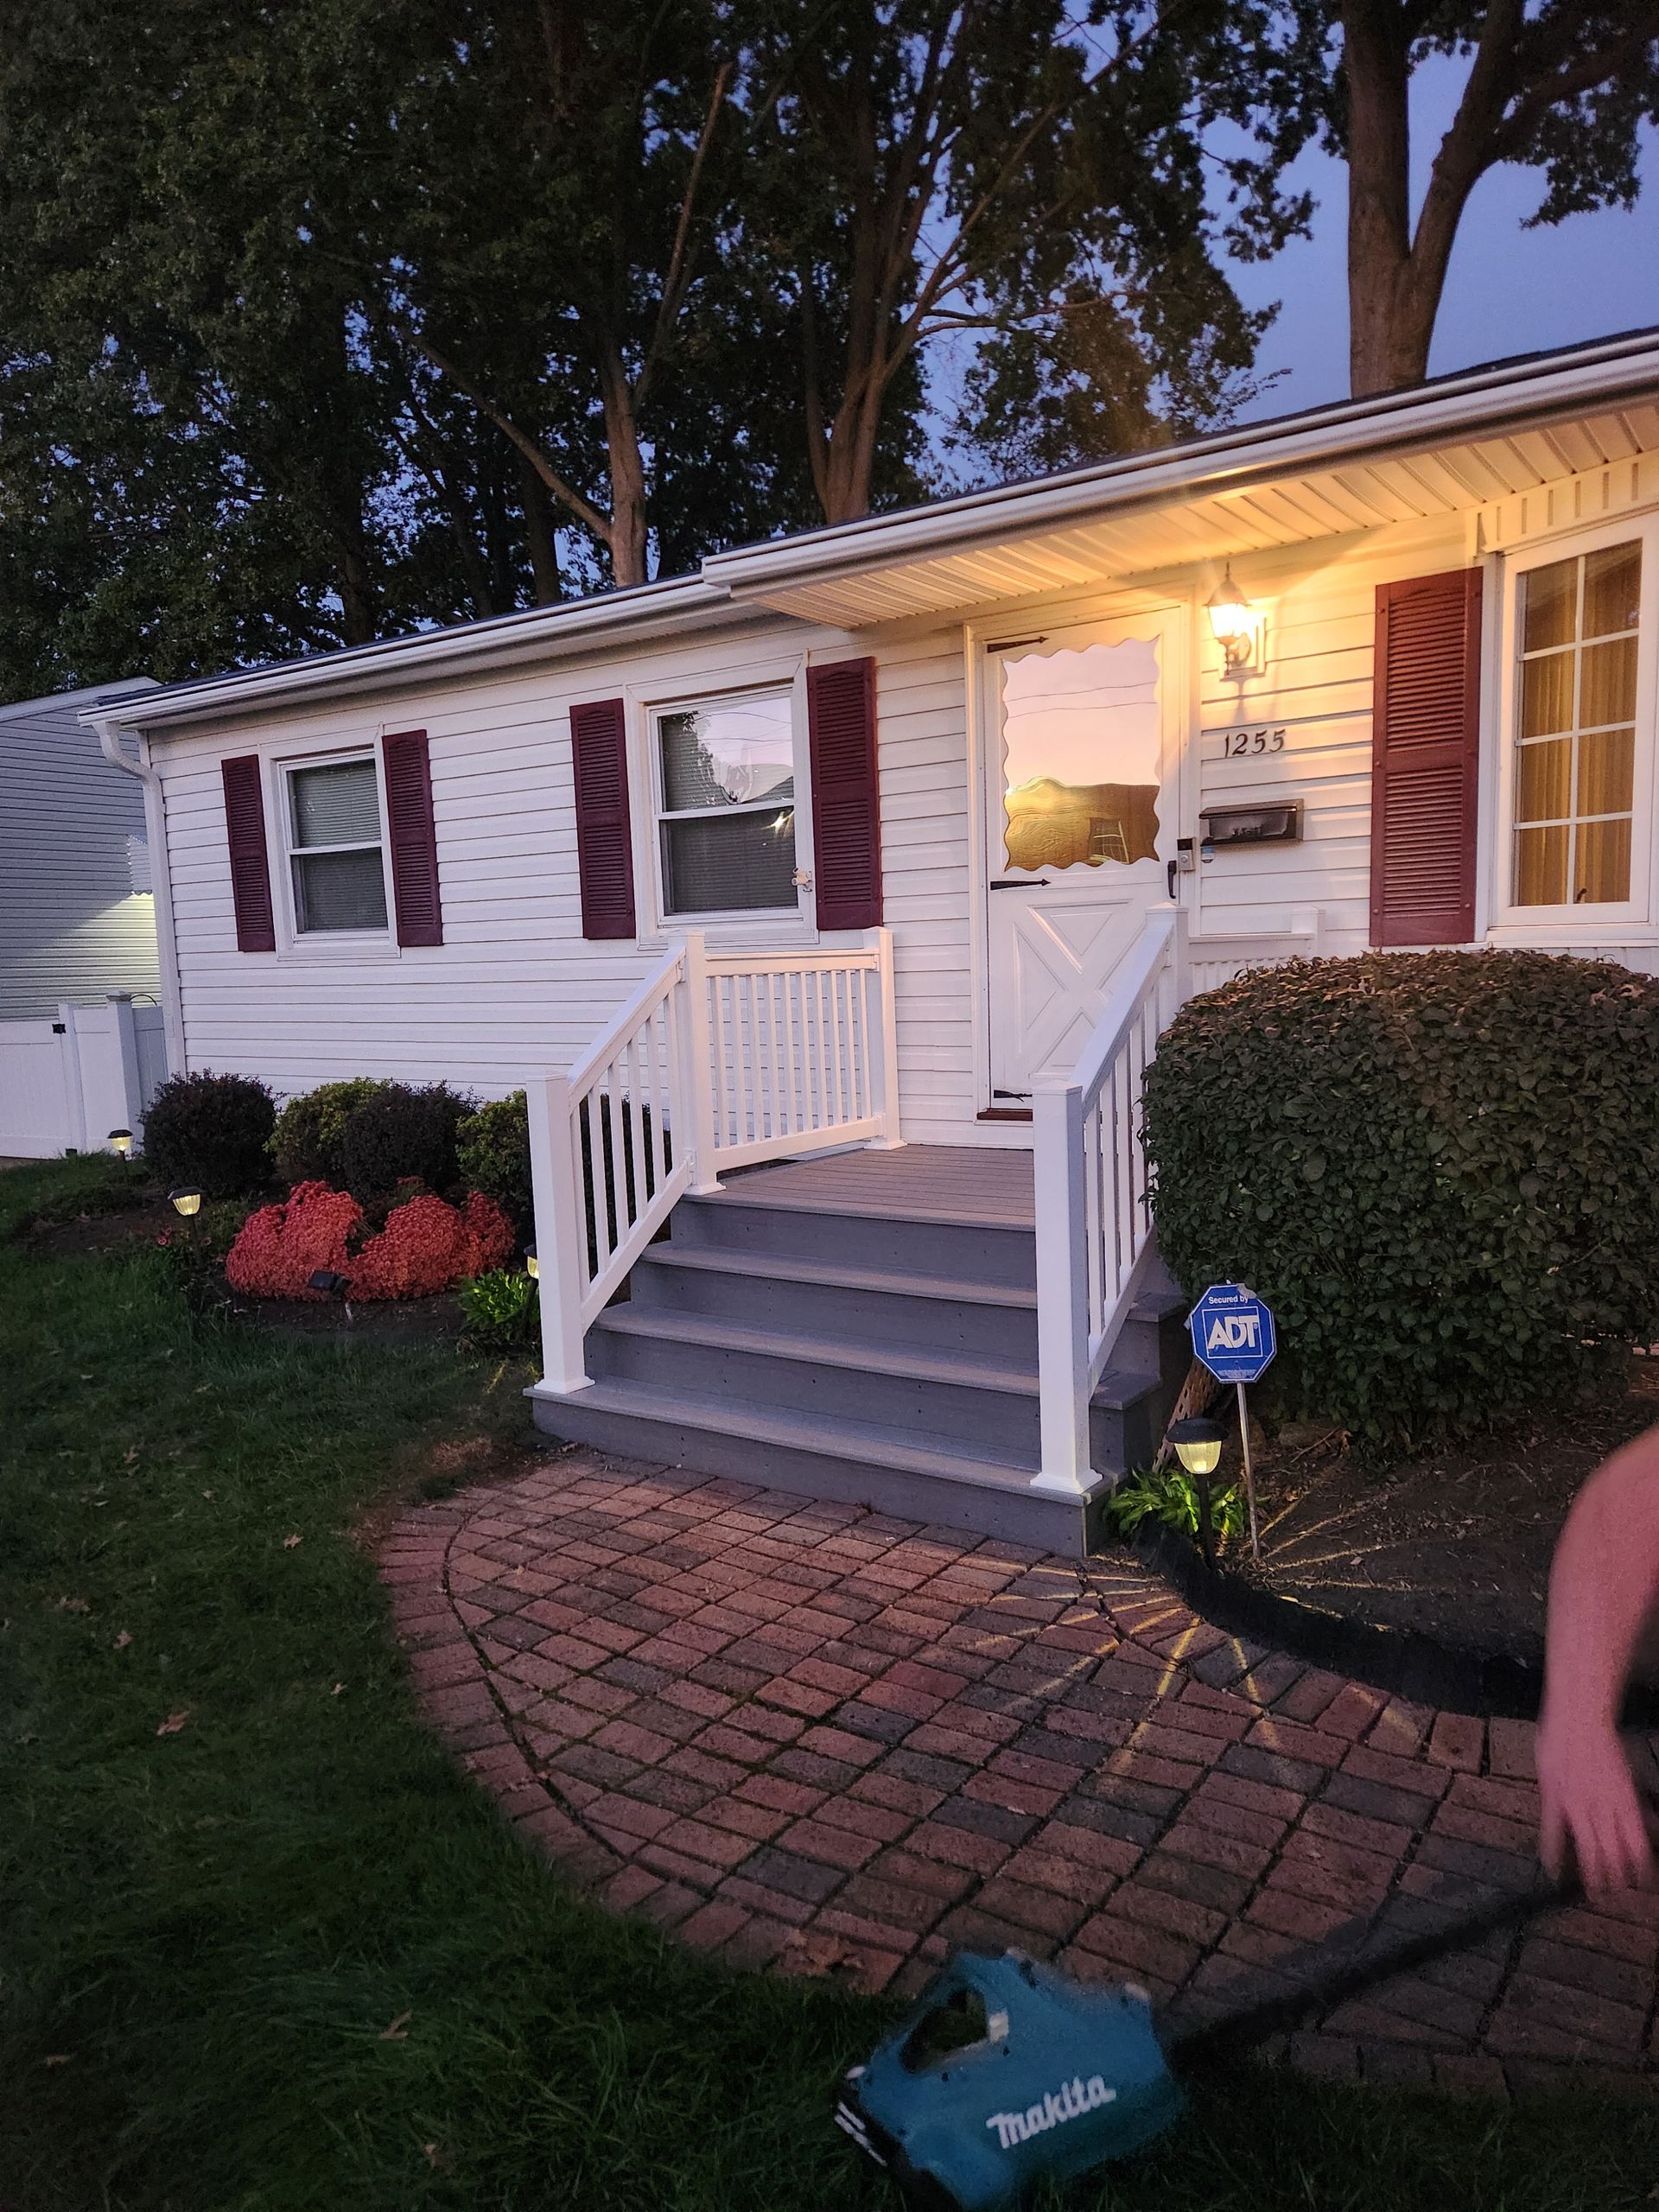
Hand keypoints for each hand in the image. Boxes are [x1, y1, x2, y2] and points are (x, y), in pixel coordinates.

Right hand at [1537, 1717, 1653, 1894]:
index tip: (1641, 1883)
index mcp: (1626, 1803)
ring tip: (1594, 1892)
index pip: (1638, 1847)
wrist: (1578, 1717)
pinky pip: (1553, 1832)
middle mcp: (1605, 1809)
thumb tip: (1652, 1824)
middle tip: (1616, 1894)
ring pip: (1589, 1850)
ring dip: (1593, 1875)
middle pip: (1615, 1855)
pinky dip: (1554, 1853)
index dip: (1641, 1869)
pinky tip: (1555, 1870)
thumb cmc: (1604, 1741)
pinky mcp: (1554, 1798)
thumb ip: (1637, 1803)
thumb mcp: (1629, 1774)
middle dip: (1617, 1879)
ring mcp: (1578, 1805)